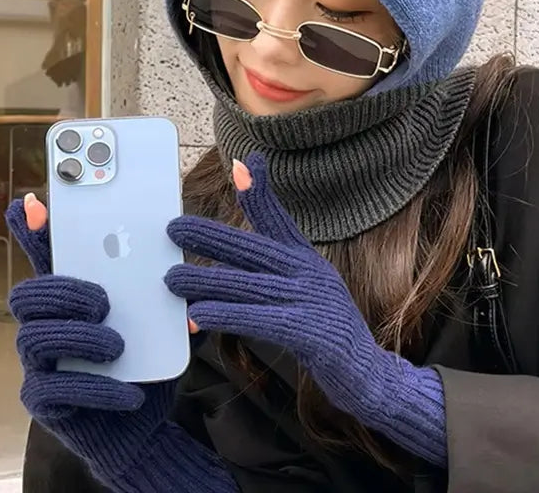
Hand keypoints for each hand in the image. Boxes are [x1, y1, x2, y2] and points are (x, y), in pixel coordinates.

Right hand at [6, 196, 181, 485]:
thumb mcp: (165, 318)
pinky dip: (98, 390)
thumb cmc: (149, 358)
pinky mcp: (47, 403)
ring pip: (34, 338)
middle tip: (104, 299)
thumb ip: (170, 291)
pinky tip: (130, 394)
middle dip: (63, 290)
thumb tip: (184, 262)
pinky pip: (56, 390)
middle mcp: (49, 324)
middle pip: (29, 294)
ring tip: (117, 344)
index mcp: (76, 295)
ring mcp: (42, 364)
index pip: (50, 258)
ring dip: (78, 337)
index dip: (36, 232)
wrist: (148, 422)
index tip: (35, 203)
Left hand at [164, 153, 412, 424]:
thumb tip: (227, 265)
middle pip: (255, 249)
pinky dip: (228, 315)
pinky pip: (261, 320)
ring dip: (207, 279)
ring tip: (172, 277)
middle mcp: (311, 274)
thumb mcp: (305, 291)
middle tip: (174, 227)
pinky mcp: (310, 333)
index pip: (280, 221)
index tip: (241, 163)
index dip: (260, 193)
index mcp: (307, 261)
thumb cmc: (324, 330)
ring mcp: (312, 301)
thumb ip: (271, 273)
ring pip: (250, 285)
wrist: (366, 374)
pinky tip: (201, 316)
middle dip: (212, 235)